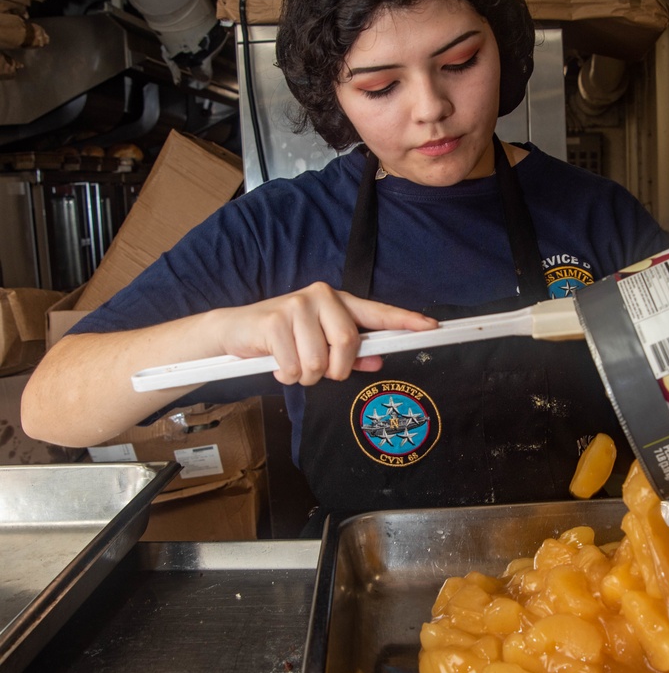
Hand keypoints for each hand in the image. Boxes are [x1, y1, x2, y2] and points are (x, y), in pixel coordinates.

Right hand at [210, 281, 436, 384]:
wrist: (234, 331)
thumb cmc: (284, 338)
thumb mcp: (319, 344)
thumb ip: (351, 353)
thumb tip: (377, 360)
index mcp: (337, 302)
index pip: (377, 312)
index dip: (405, 321)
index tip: (430, 327)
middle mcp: (321, 296)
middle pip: (348, 343)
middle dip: (334, 369)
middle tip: (317, 370)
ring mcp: (297, 306)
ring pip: (320, 362)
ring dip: (306, 376)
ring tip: (292, 364)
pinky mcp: (274, 321)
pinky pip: (295, 367)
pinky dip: (286, 375)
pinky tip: (276, 362)